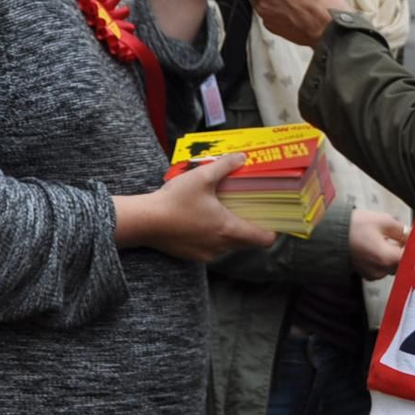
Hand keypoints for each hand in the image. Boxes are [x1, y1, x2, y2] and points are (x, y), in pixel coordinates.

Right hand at [116, 154, 276, 260]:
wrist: (142, 222)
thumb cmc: (174, 200)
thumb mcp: (201, 177)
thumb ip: (225, 166)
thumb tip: (242, 158)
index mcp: (229, 229)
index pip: (264, 239)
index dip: (272, 229)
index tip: (270, 217)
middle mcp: (221, 247)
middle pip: (247, 241)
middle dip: (248, 225)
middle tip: (244, 207)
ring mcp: (206, 254)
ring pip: (228, 245)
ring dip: (228, 230)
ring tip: (219, 211)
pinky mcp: (192, 256)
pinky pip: (211, 248)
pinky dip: (211, 237)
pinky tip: (200, 220)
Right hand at [349, 209, 407, 279]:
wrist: (327, 234)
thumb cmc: (354, 226)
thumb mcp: (383, 221)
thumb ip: (403, 230)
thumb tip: (414, 235)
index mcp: (388, 258)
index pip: (412, 258)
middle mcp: (381, 271)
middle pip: (403, 264)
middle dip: (404, 251)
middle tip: (401, 236)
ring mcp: (372, 274)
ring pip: (392, 267)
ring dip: (393, 255)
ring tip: (386, 240)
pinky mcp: (365, 274)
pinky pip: (381, 268)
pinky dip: (383, 259)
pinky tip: (377, 246)